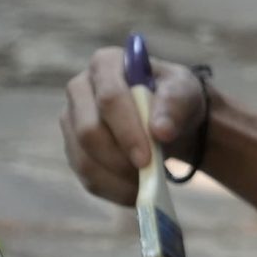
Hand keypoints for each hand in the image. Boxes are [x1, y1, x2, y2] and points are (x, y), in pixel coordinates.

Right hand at [62, 46, 207, 204]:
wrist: (170, 120)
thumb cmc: (176, 98)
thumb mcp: (185, 93)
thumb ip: (175, 104)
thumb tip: (160, 131)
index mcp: (106, 64)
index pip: (109, 98)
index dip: (127, 131)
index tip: (147, 157)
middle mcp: (80, 89)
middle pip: (88, 130)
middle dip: (119, 158)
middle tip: (147, 174)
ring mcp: (72, 120)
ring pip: (82, 157)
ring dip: (115, 178)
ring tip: (145, 186)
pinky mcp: (73, 147)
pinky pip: (84, 174)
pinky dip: (110, 189)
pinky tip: (134, 192)